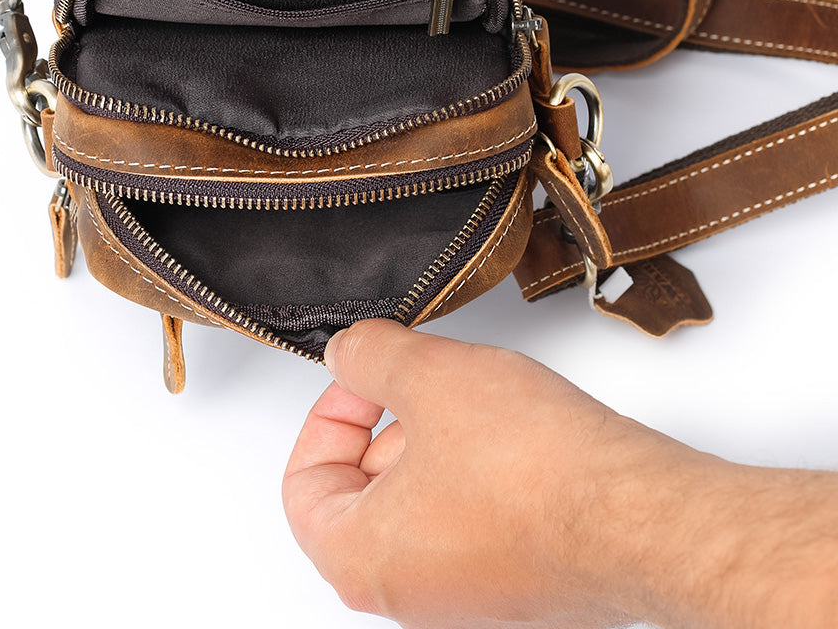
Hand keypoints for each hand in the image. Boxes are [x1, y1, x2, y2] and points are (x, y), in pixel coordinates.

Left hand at [283, 319, 837, 627]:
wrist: (644, 516)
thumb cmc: (538, 471)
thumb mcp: (427, 374)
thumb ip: (367, 355)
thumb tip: (347, 352)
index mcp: (363, 559)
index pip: (303, 486)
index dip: (326, 416)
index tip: (361, 379)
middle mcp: (409, 593)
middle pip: (358, 495)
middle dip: (383, 423)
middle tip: (417, 379)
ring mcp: (466, 594)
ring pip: (416, 503)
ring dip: (431, 439)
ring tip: (469, 396)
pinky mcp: (516, 581)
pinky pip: (468, 517)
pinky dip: (472, 466)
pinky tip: (508, 429)